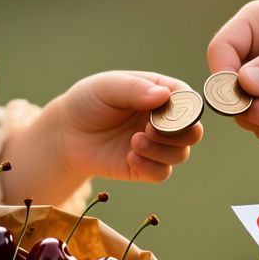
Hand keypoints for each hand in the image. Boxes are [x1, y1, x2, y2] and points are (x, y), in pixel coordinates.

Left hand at [1, 71, 203, 205]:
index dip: (184, 108)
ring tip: (134, 143)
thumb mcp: (107, 87)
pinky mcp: (144, 167)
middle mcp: (163, 121)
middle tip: (149, 130)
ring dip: (161, 151)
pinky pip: (162, 173)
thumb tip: (163, 96)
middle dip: (178, 133)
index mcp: (160, 95)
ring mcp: (156, 146)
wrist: (66, 134)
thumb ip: (134, 88)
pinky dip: (150, 167)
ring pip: (180, 154)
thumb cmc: (88, 102)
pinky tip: (130, 157)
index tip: (161, 111)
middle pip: (193, 131)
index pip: (188, 100)